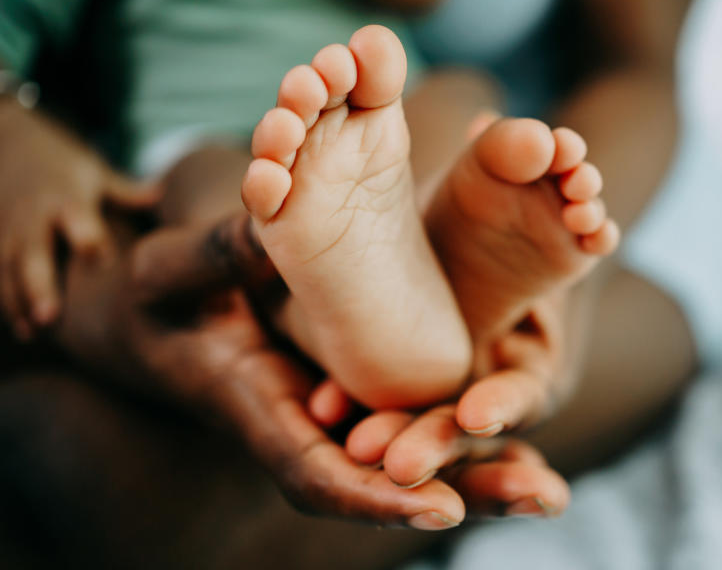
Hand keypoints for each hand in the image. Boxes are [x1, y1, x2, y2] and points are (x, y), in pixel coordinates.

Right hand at [0, 99, 157, 338]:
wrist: (9, 146)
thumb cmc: (65, 168)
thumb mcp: (96, 173)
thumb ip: (126, 192)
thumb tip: (162, 193)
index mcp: (63, 198)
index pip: (74, 214)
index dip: (83, 232)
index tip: (95, 253)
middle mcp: (31, 217)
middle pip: (33, 252)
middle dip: (38, 284)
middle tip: (50, 316)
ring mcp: (7, 233)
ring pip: (6, 271)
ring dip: (18, 302)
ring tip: (35, 333)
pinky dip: (6, 304)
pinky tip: (24, 333)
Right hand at [58, 212, 566, 526]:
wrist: (155, 318)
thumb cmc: (154, 299)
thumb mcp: (170, 273)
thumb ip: (216, 258)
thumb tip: (271, 231)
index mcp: (258, 409)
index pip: (317, 473)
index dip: (375, 495)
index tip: (440, 508)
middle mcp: (307, 425)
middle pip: (388, 481)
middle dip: (463, 492)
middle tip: (542, 495)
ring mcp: (336, 411)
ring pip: (412, 457)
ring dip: (481, 474)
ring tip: (550, 489)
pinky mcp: (356, 385)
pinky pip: (413, 418)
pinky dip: (465, 433)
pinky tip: (521, 443)